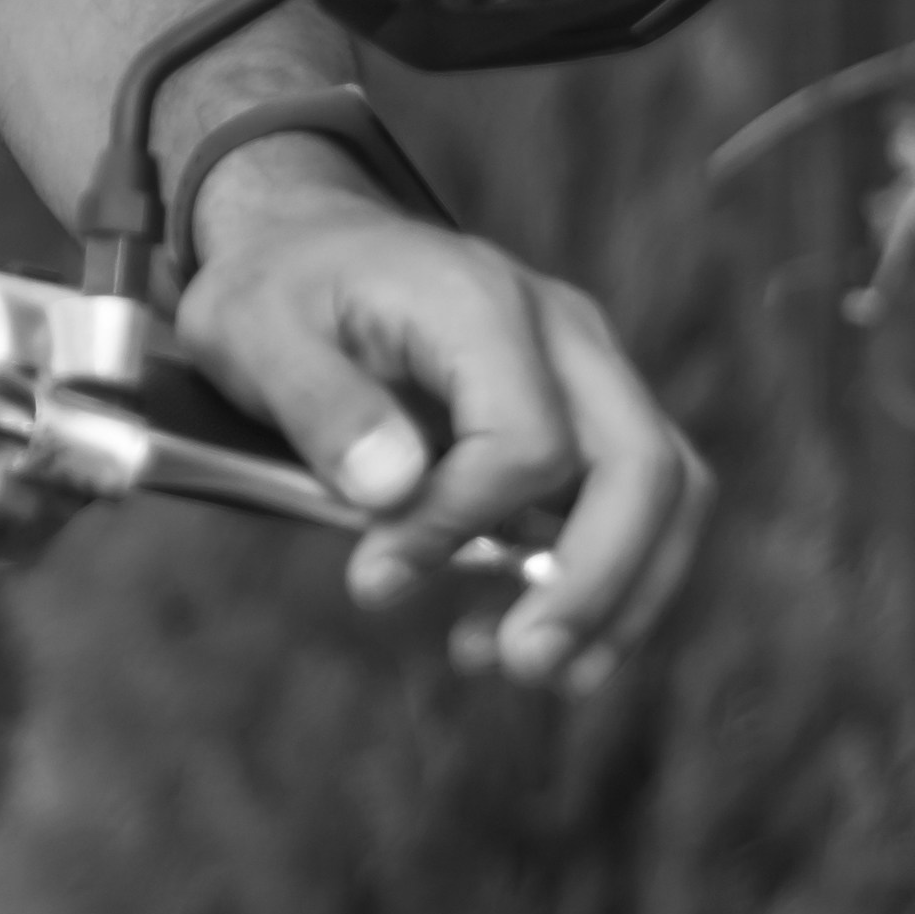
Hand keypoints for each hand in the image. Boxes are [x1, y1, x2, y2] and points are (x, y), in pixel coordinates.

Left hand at [170, 147, 709, 691]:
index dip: (462, 526)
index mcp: (477, 300)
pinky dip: (601, 579)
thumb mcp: (248, 329)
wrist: (309, 244)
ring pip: (666, 488)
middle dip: (596, 583)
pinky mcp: (587, 410)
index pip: (527, 439)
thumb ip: (319, 404)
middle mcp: (559, 328)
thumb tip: (393, 489)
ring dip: (618, 595)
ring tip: (534, 669)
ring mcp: (587, 366)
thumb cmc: (276, 290)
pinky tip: (514, 630)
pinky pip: (635, 501)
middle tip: (523, 665)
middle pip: (642, 464)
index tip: (374, 579)